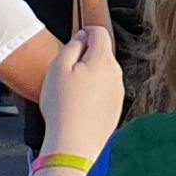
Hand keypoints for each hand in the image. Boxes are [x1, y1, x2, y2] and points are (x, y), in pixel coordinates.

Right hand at [37, 23, 126, 163]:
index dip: (85, 32)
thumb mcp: (57, 68)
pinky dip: (94, 92)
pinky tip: (80, 105)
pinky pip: (105, 91)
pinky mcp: (116, 107)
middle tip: (67, 73)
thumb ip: (72, 46)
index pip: (100, 32)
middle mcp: (116, 74)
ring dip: (91, 75)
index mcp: (102, 60)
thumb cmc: (62, 106)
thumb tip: (82, 38)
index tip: (74, 42)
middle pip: (103, 53)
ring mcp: (118, 92)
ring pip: (104, 73)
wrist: (74, 143)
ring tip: (71, 92)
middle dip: (87, 56)